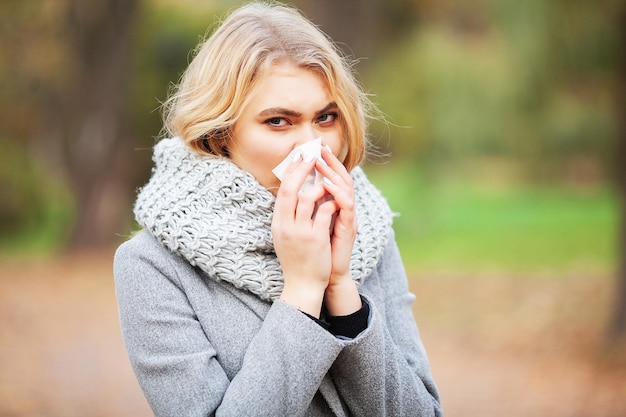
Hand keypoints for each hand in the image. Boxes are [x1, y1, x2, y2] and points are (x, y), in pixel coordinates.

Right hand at [272, 156, 338, 316]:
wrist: (302, 285)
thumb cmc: (297, 259)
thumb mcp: (286, 235)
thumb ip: (288, 215)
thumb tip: (294, 192)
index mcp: (278, 223)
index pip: (282, 191)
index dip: (291, 171)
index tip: (300, 156)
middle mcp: (286, 225)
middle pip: (291, 189)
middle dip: (302, 169)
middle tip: (312, 155)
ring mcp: (301, 232)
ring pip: (308, 198)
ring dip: (320, 186)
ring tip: (327, 182)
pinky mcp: (316, 239)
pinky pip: (325, 212)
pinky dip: (331, 202)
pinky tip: (336, 200)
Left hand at [315, 147, 361, 315]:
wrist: (322, 276)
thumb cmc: (314, 250)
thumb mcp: (307, 223)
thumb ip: (305, 206)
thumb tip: (292, 189)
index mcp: (333, 205)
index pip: (330, 177)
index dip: (323, 163)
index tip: (311, 149)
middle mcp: (343, 208)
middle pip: (341, 177)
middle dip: (330, 161)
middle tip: (319, 147)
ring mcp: (348, 216)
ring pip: (345, 187)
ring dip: (332, 172)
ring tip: (319, 161)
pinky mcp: (349, 226)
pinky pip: (346, 205)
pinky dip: (337, 192)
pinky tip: (326, 184)